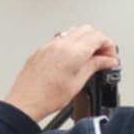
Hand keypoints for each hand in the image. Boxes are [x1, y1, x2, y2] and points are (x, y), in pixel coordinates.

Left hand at [4, 26, 120, 122]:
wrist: (24, 103)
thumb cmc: (46, 98)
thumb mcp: (78, 82)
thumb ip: (95, 66)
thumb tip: (108, 61)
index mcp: (72, 51)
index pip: (98, 36)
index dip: (109, 46)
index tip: (110, 57)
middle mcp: (59, 45)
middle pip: (87, 30)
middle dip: (98, 41)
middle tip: (102, 56)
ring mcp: (48, 46)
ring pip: (73, 31)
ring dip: (84, 40)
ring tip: (88, 58)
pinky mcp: (40, 51)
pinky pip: (59, 39)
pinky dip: (70, 44)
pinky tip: (72, 58)